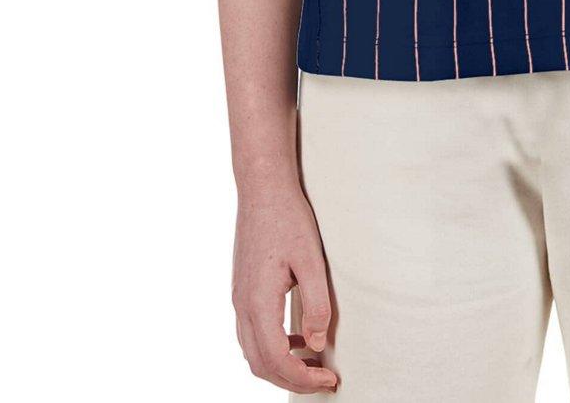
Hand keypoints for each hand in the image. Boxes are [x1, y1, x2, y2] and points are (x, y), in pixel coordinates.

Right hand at [232, 177, 337, 392]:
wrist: (262, 188)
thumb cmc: (288, 218)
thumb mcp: (311, 259)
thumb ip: (316, 303)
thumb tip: (317, 344)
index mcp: (258, 301)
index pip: (277, 359)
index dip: (303, 378)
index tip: (330, 380)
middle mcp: (242, 305)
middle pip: (260, 365)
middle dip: (291, 380)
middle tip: (323, 381)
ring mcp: (239, 299)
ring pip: (252, 352)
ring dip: (280, 366)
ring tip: (313, 365)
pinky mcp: (242, 290)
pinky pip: (252, 333)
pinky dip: (273, 347)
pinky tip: (298, 338)